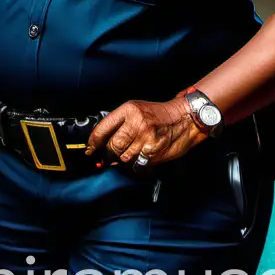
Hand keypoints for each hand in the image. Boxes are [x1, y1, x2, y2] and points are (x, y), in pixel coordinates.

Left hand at [84, 97, 206, 171]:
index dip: (93, 143)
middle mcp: (136, 123)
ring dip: (123, 160)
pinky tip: (140, 158)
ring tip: (130, 153)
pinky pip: (136, 165)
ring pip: (123, 158)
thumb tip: (100, 144)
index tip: (90, 150)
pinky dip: (135, 165)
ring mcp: (146, 139)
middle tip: (108, 157)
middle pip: (111, 147)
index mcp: (128, 110)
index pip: (102, 129)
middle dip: (108, 155)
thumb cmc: (158, 115)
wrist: (185, 118)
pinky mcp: (154, 152)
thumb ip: (118, 123)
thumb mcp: (136, 109)